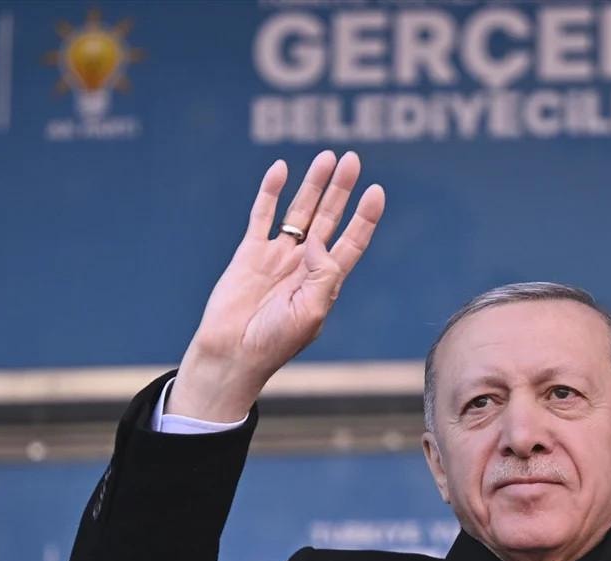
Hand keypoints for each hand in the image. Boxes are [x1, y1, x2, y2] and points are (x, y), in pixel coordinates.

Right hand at [168, 151, 384, 420]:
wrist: (233, 352)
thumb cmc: (275, 341)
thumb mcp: (312, 311)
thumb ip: (322, 273)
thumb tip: (319, 240)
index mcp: (325, 281)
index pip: (351, 241)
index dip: (364, 217)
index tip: (376, 192)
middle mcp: (304, 264)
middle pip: (328, 218)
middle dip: (341, 189)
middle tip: (352, 159)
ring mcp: (277, 256)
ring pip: (299, 211)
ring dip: (313, 184)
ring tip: (327, 158)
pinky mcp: (249, 252)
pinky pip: (262, 215)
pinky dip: (270, 192)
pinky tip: (281, 169)